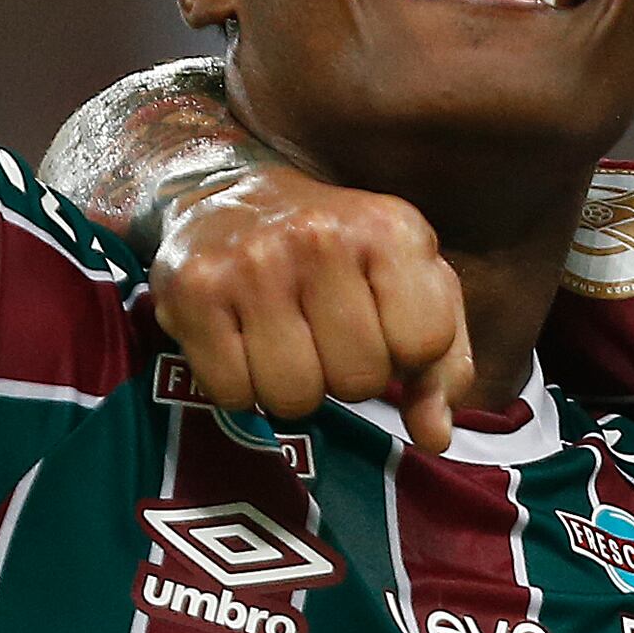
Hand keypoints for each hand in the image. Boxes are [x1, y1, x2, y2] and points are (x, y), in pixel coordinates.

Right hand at [143, 151, 475, 451]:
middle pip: (358, 380)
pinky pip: (233, 394)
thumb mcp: (408, 285)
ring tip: (285, 341)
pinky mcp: (194, 291)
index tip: (379, 325)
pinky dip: (240, 386)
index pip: (423, 345)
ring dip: (292, 387)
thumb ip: (440, 363)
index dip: (403, 354)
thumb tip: (434, 439)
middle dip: (346, 375)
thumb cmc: (338, 255)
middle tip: (324, 335)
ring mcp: (252, 262)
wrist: (228, 193)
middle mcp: (321, 237)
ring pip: (294, 397)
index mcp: (390, 228)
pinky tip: (242, 343)